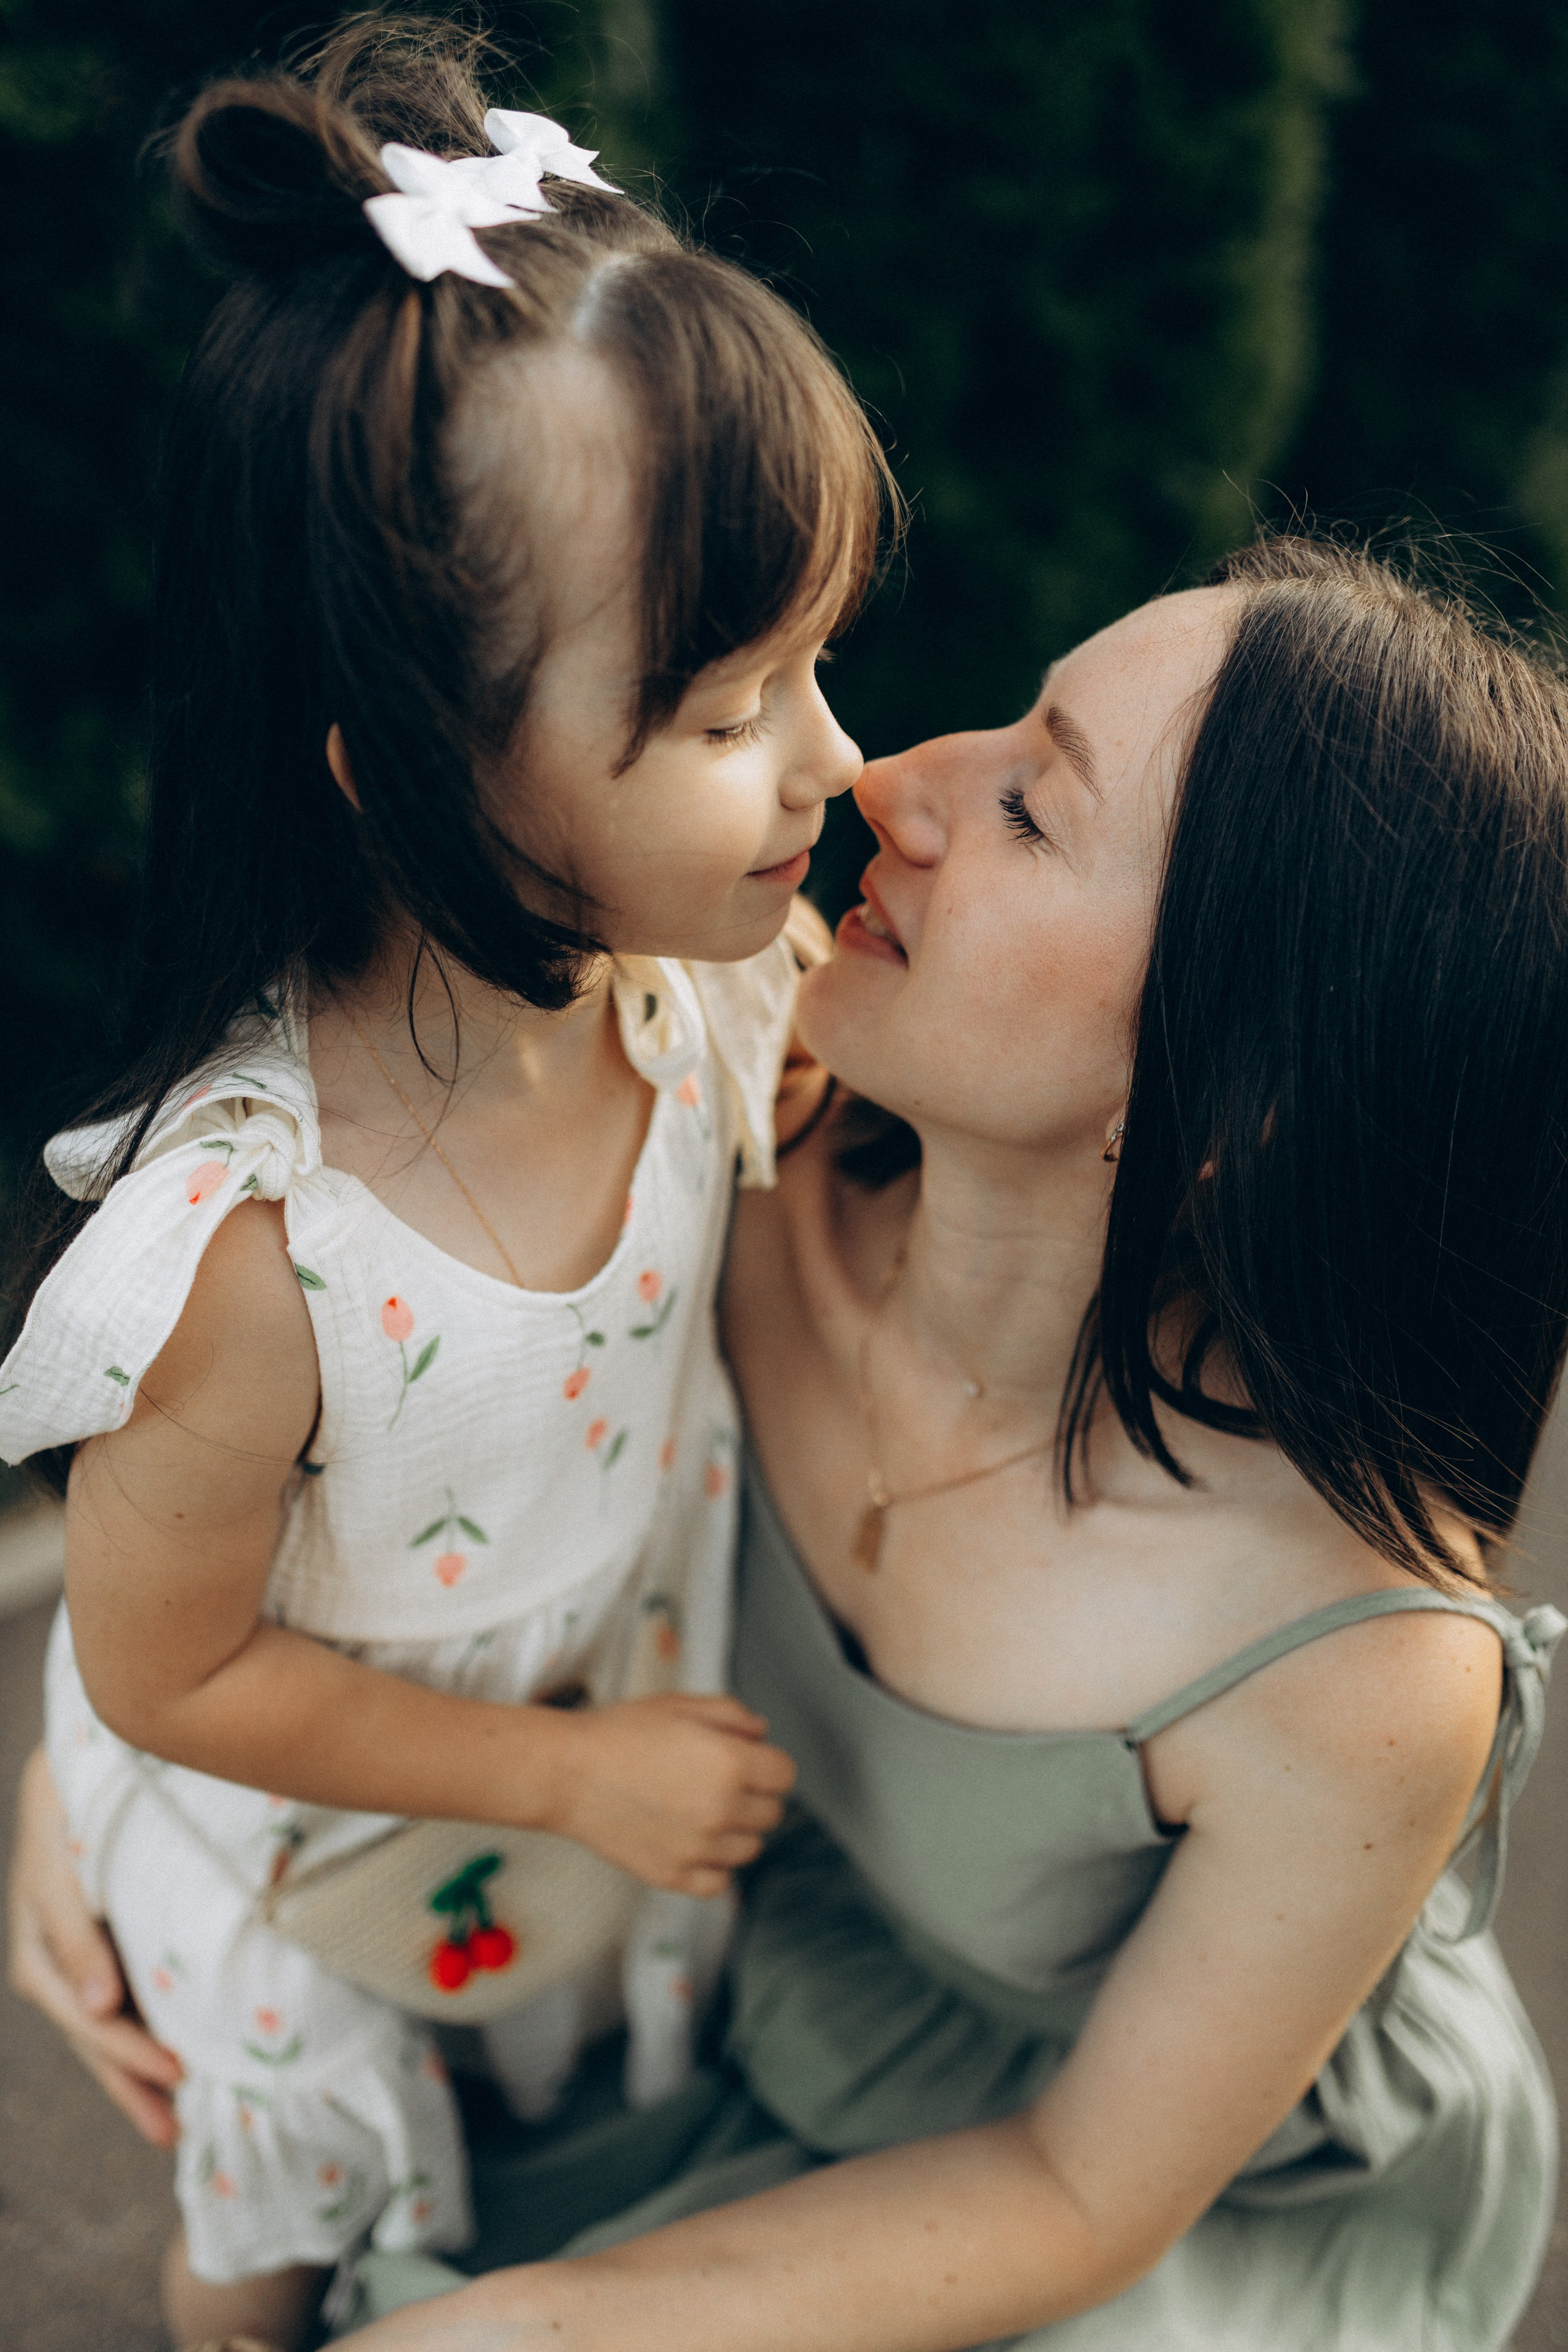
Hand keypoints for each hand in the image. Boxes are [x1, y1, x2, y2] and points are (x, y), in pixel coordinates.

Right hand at [6, 1746, 182, 2145]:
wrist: (96, 1750)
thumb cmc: (85, 1791)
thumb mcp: (68, 1847)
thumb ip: (71, 1922)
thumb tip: (98, 2004)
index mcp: (42, 1916)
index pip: (77, 1999)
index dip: (119, 2036)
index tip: (169, 2066)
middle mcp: (53, 1942)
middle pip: (87, 2025)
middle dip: (127, 2077)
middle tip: (176, 2123)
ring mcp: (75, 1948)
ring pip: (99, 2026)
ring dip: (131, 2076)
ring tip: (173, 2127)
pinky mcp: (103, 1947)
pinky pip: (115, 2005)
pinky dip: (136, 2045)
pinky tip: (169, 2079)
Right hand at [547, 1694, 795, 1895]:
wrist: (565, 1773)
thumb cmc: (617, 1734)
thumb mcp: (679, 1706)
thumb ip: (730, 1714)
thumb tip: (761, 1733)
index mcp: (728, 1763)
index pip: (785, 1775)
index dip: (767, 1764)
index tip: (748, 1761)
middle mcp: (720, 1810)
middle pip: (772, 1813)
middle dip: (754, 1795)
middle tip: (718, 1781)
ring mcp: (697, 1848)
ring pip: (749, 1849)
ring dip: (735, 1830)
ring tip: (698, 1809)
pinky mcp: (672, 1876)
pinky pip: (718, 1882)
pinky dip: (712, 1866)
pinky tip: (691, 1841)